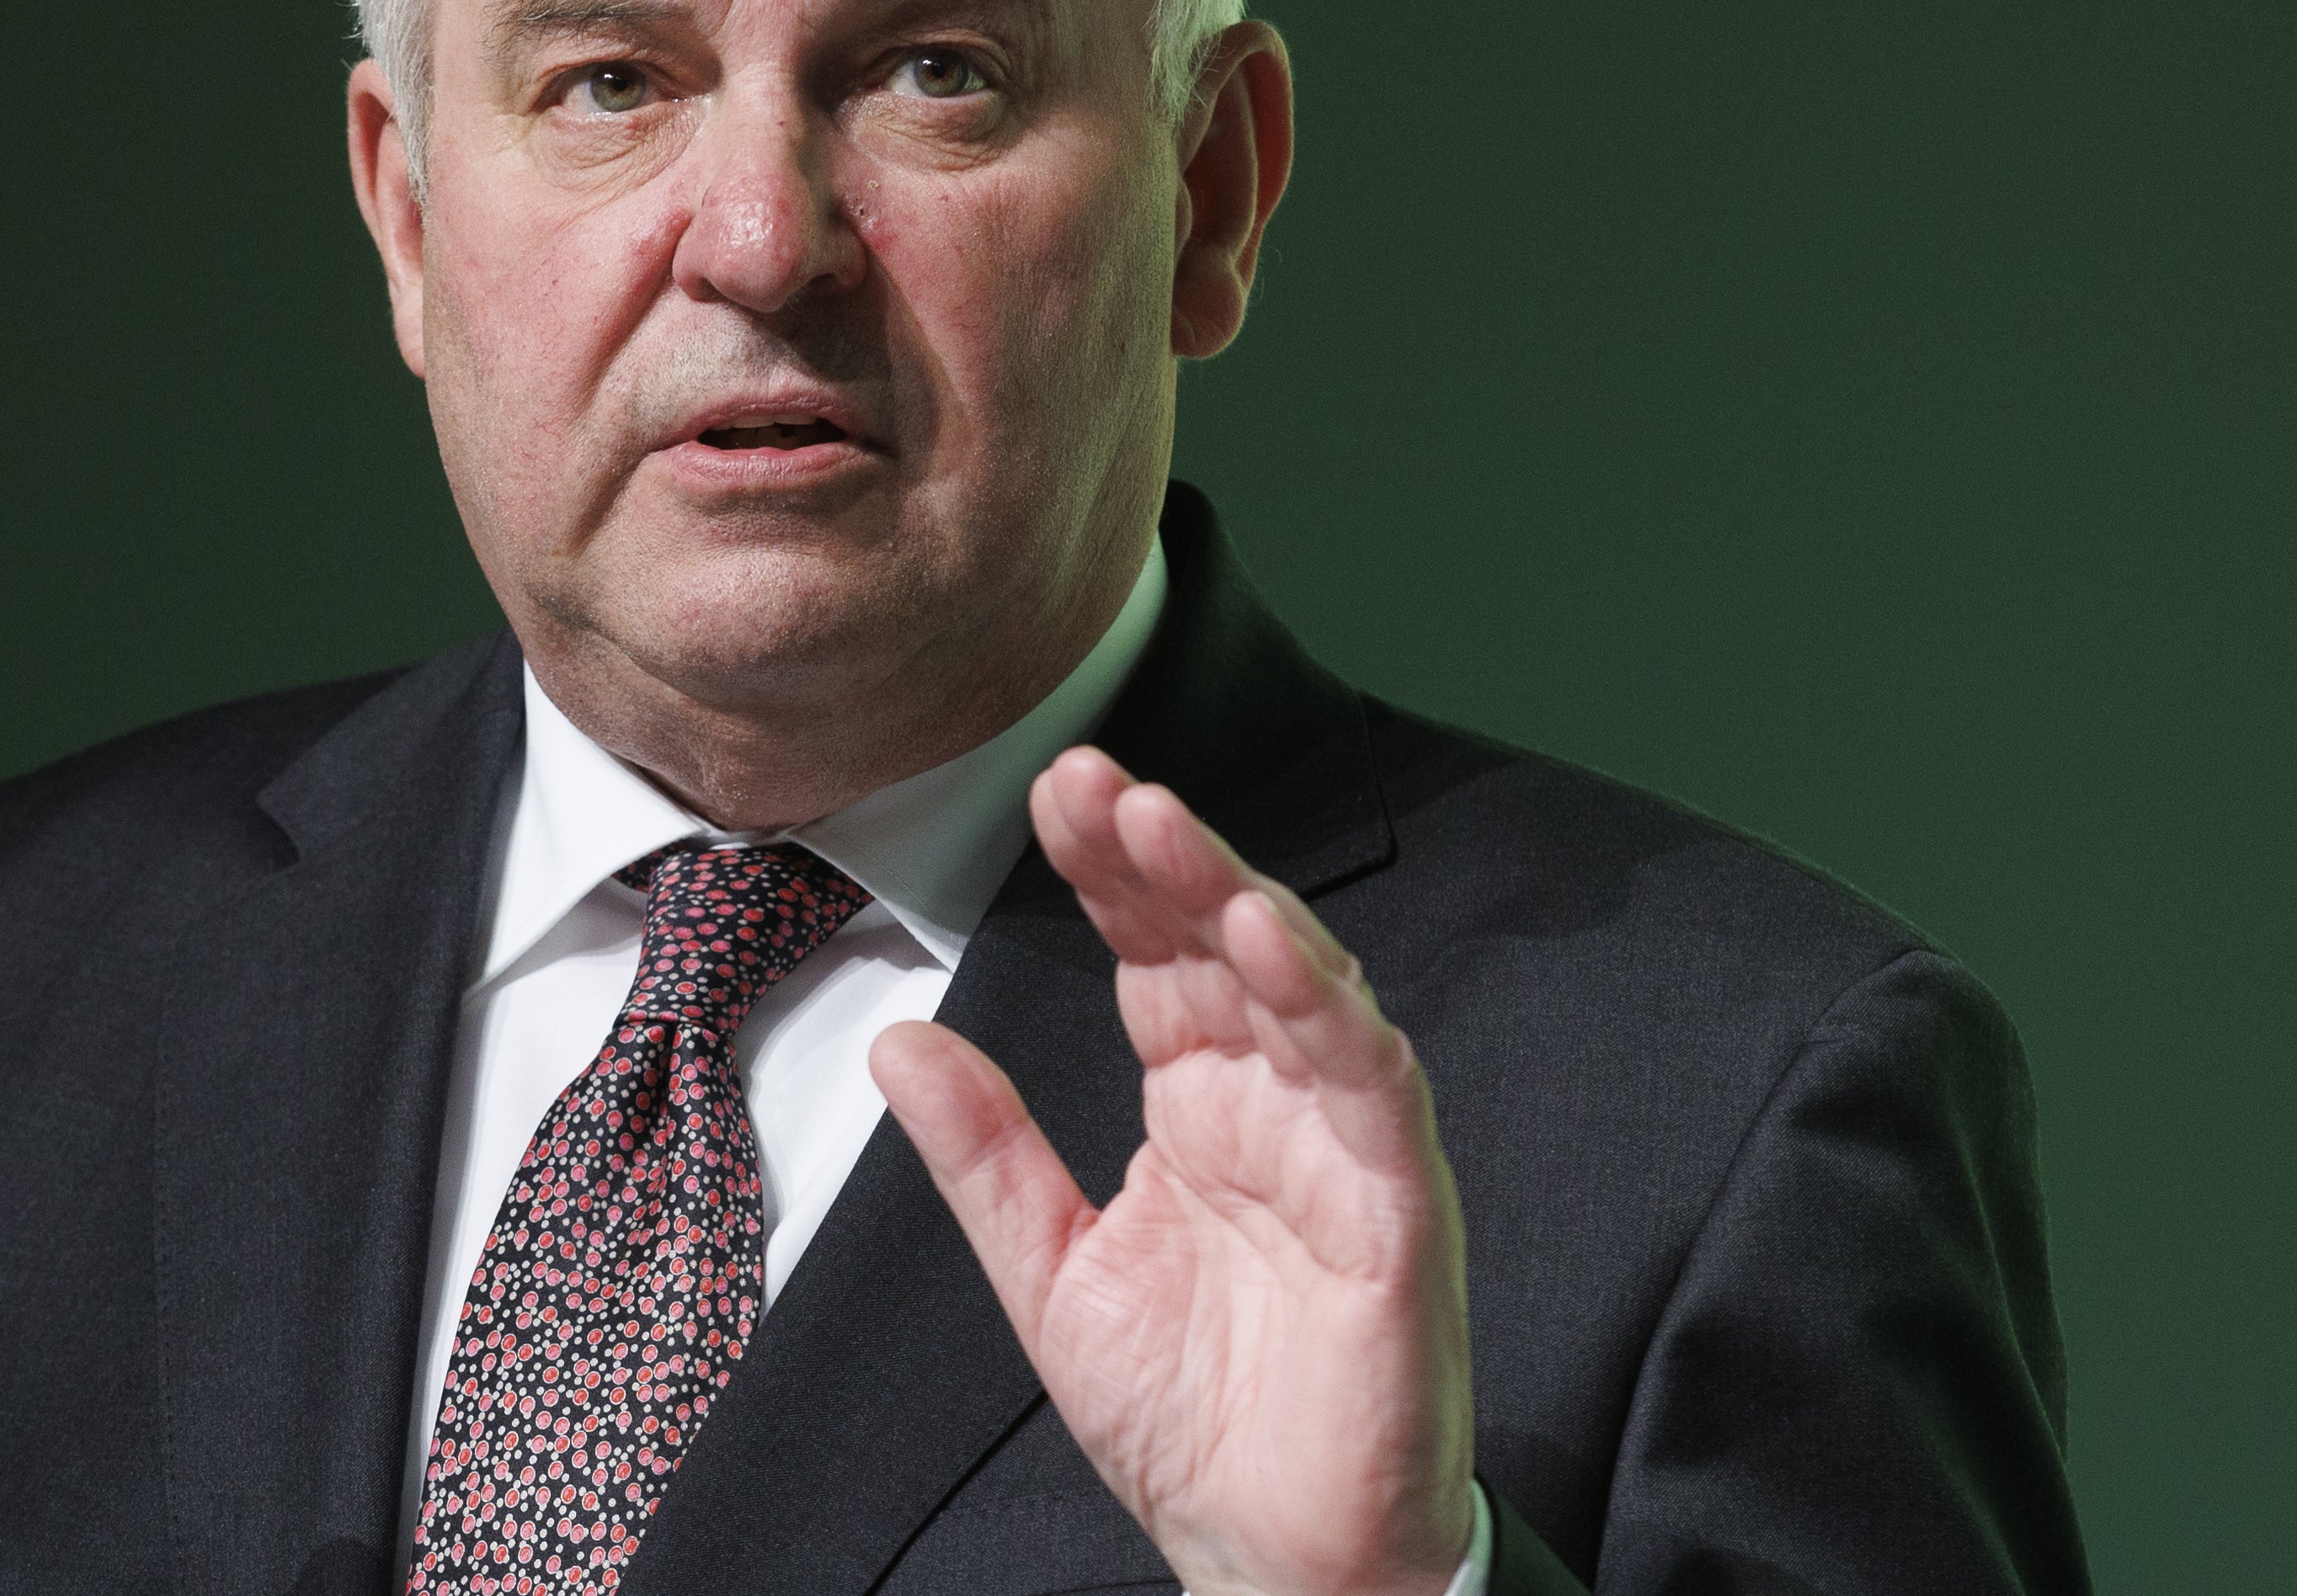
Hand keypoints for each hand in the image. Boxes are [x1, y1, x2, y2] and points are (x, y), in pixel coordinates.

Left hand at [870, 746, 1473, 1595]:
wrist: (1277, 1560)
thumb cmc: (1192, 1426)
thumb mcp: (1050, 1276)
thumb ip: (986, 1155)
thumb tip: (900, 1042)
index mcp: (1199, 1109)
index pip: (1152, 956)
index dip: (1108, 873)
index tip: (1050, 793)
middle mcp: (1275, 1108)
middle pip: (1224, 944)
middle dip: (1162, 854)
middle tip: (1092, 778)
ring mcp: (1342, 1150)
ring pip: (1303, 988)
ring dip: (1236, 899)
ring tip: (1162, 827)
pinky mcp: (1396, 1211)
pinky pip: (1370, 1087)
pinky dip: (1327, 1011)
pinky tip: (1269, 945)